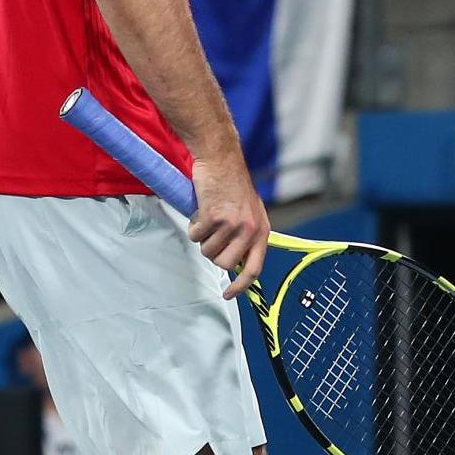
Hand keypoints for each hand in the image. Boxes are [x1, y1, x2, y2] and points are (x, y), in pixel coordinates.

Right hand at [189, 149, 269, 299]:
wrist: (221, 159)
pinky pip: (195, 235)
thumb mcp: (250, 213)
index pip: (254, 268)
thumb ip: (246, 237)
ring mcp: (232, 224)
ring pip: (207, 251)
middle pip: (224, 263)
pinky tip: (200, 210)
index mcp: (262, 231)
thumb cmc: (233, 185)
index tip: (229, 295)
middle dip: (213, 253)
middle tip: (211, 234)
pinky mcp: (213, 217)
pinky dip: (193, 226)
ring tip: (208, 218)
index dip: (241, 286)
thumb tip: (235, 263)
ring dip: (202, 238)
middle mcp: (249, 230)